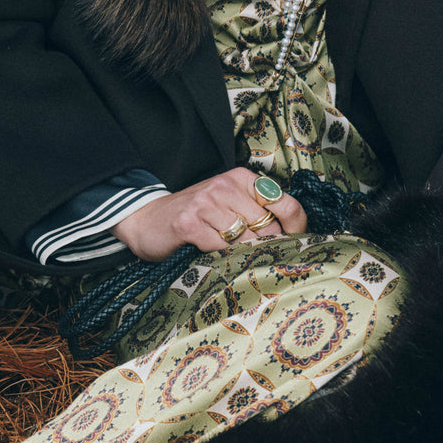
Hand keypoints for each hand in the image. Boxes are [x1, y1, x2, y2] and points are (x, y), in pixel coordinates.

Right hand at [113, 168, 306, 260]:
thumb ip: (257, 214)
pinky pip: (220, 249)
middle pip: (269, 227)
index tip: (293, 247)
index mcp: (241, 178)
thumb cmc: (195, 217)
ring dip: (246, 257)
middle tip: (264, 263)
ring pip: (246, 240)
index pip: (286, 203)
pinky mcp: (188, 223)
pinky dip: (223, 260)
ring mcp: (206, 203)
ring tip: (241, 264)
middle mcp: (225, 186)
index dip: (296, 229)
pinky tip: (218, 262)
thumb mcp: (228, 205)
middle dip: (269, 249)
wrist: (146, 220)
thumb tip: (293, 238)